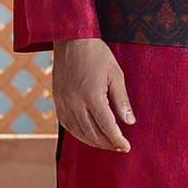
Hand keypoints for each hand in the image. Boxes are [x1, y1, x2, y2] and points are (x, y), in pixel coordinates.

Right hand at [52, 38, 135, 152]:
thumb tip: (129, 122)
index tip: (126, 147)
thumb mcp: (116, 74)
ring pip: (78, 132)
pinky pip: (67, 124)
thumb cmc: (97, 55)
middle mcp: (75, 102)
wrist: (72, 40)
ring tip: (106, 144)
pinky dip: (78, 134)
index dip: (117, 139)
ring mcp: (63, 102)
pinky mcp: (57, 101)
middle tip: (119, 147)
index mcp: (92, 96)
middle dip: (107, 143)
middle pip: (92, 133)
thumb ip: (122, 100)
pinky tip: (88, 136)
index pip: (106, 126)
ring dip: (93, 142)